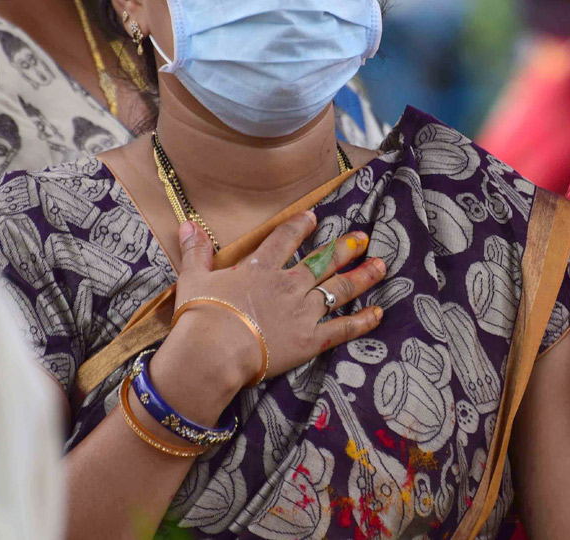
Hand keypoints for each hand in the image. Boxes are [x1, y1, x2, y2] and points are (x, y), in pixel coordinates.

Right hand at [171, 213, 385, 391]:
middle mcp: (289, 284)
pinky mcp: (310, 339)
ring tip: (381, 265)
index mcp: (261, 268)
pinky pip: (342, 328)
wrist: (213, 352)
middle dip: (345, 247)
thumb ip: (196, 250)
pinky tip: (378, 314)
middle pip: (323, 261)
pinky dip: (362, 322)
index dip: (301, 226)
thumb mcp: (193, 278)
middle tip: (363, 238)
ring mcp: (303, 311)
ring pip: (340, 289)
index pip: (285, 239)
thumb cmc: (200, 316)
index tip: (315, 217)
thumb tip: (187, 222)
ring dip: (363, 276)